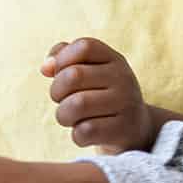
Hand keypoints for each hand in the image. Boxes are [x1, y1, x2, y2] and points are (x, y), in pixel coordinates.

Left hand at [41, 38, 159, 151]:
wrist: (136, 129)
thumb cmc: (101, 96)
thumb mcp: (90, 72)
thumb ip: (64, 59)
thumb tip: (46, 67)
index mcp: (114, 59)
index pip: (84, 46)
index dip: (62, 60)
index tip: (60, 74)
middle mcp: (123, 78)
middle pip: (73, 76)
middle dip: (56, 92)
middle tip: (61, 101)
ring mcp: (126, 103)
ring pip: (77, 105)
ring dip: (63, 115)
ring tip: (70, 118)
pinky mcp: (124, 129)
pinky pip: (85, 131)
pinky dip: (77, 135)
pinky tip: (85, 133)